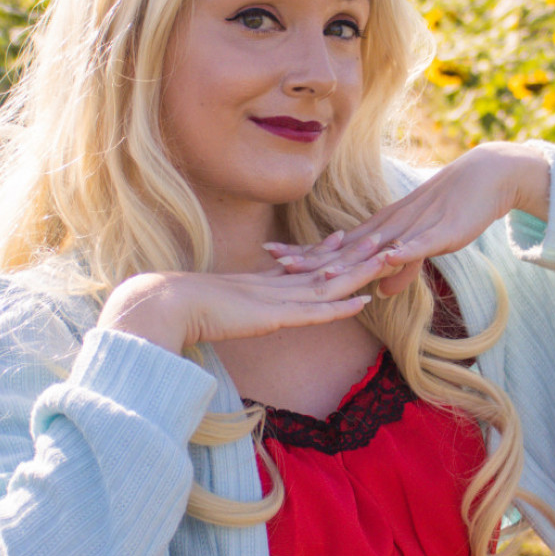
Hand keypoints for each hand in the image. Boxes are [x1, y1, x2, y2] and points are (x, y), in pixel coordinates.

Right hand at [97, 245, 407, 352]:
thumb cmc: (177, 308)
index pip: (297, 267)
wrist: (166, 305)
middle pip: (320, 270)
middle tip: (382, 238)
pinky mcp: (275, 317)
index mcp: (256, 285)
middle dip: (352, 256)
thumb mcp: (205, 306)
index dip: (322, 254)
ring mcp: (275, 301)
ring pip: (328, 286)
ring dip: (358, 274)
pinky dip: (340, 306)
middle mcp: (271, 288)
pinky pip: (316, 312)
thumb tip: (209, 308)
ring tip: (388, 259)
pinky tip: (364, 301)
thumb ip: (216, 306)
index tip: (342, 238)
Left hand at [263, 143, 548, 297]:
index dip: (307, 253)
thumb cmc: (452, 211)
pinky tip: (386, 258)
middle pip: (345, 248)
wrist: (485, 177)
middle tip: (276, 261)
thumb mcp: (423, 246)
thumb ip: (401, 268)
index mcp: (381, 230)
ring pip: (375, 248)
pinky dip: (403, 252)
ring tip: (321, 272)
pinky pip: (419, 244)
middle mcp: (390, 228)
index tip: (275, 257)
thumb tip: (381, 293)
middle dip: (313, 257)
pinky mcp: (440, 232)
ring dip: (349, 259)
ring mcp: (413, 229)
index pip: (336, 247)